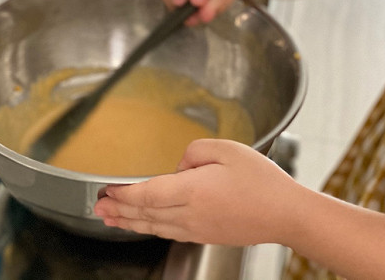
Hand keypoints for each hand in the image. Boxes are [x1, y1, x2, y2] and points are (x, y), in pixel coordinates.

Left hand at [93, 139, 300, 244]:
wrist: (285, 214)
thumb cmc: (262, 181)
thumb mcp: (228, 149)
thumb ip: (195, 151)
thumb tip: (180, 165)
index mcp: (192, 191)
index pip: (146, 195)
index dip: (122, 194)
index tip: (106, 189)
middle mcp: (190, 214)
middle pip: (144, 214)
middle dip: (118, 210)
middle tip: (98, 207)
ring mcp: (197, 228)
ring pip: (154, 227)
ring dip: (129, 223)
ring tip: (111, 220)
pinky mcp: (206, 234)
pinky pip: (169, 232)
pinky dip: (150, 229)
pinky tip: (146, 226)